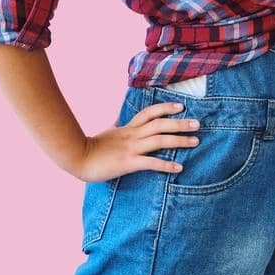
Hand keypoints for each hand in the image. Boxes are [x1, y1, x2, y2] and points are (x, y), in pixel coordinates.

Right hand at [74, 100, 201, 182]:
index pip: (149, 113)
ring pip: (159, 141)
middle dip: (179, 123)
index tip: (181, 106)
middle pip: (160, 125)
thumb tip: (118, 121)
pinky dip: (166, 165)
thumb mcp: (107, 133)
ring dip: (179, 140)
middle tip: (197, 123)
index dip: (165, 108)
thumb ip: (116, 127)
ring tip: (195, 141)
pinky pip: (151, 163)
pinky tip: (179, 168)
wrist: (77, 158)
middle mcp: (132, 135)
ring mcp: (130, 148)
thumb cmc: (92, 147)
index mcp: (128, 128)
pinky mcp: (128, 163)